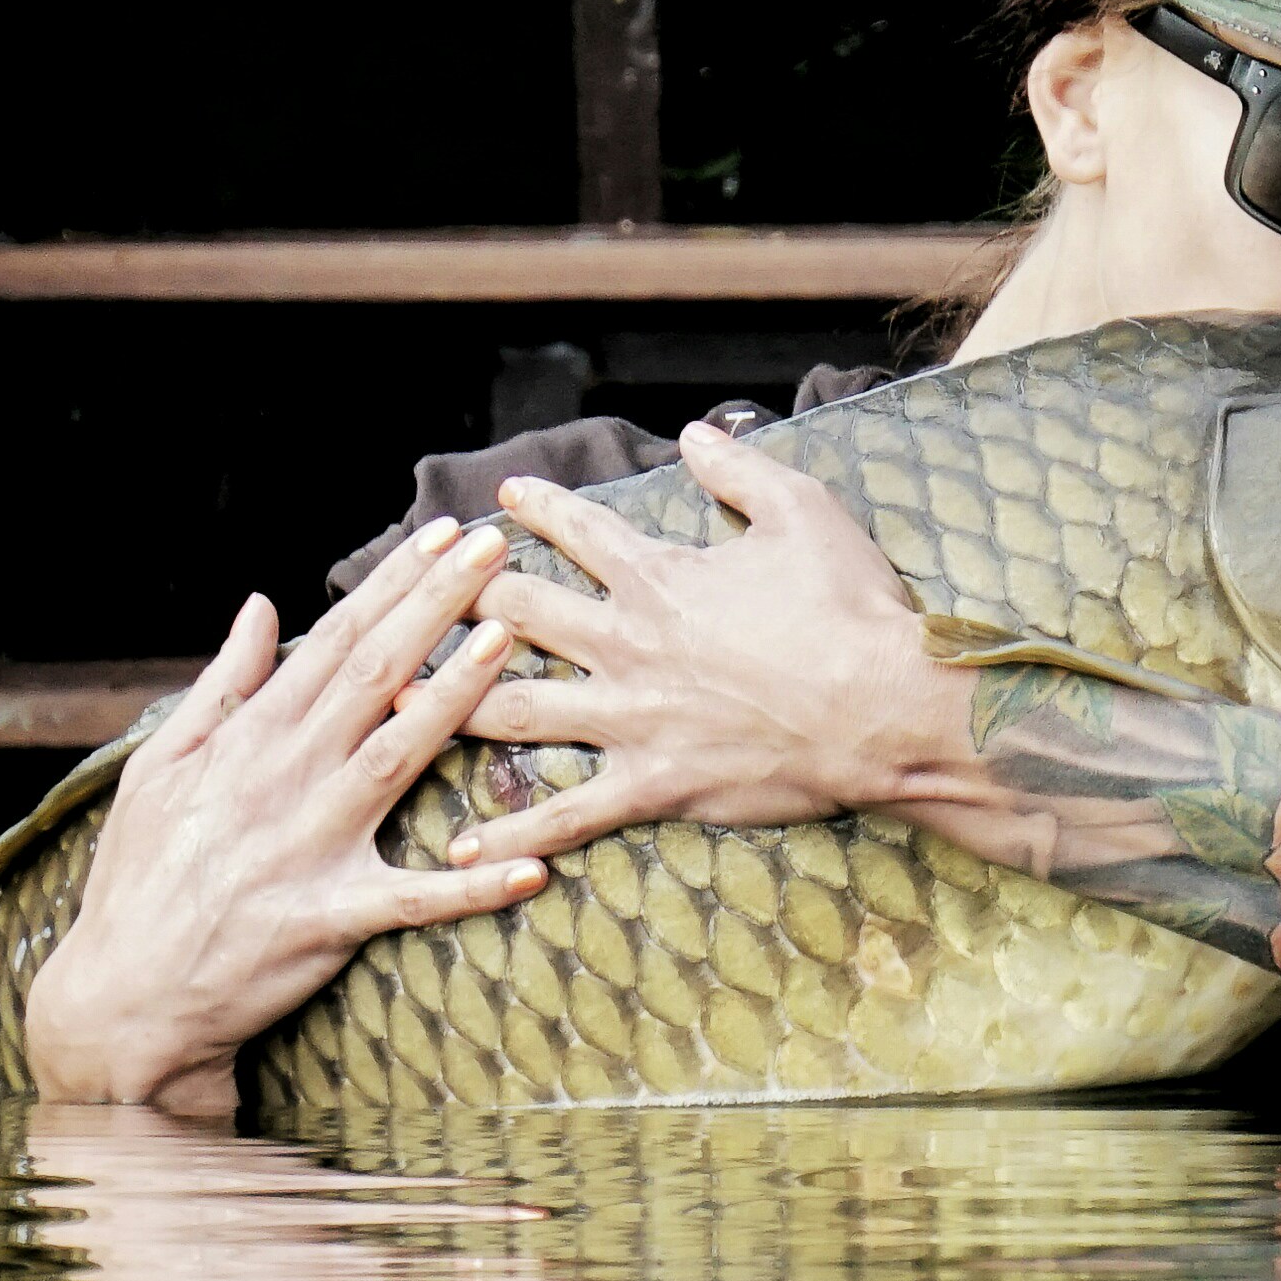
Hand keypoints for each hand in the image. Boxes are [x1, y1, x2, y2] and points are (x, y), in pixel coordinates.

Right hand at [20, 522, 660, 1116]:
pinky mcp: (328, 919)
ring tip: (506, 645)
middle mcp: (283, 780)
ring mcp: (309, 848)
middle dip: (436, 608)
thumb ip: (220, 685)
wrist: (124, 995)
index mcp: (248, 740)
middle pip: (372, 677)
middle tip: (495, 554)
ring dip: (453, 700)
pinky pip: (411, 902)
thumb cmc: (140, 878)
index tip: (441, 539)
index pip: (332, 642)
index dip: (392, 586)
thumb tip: (261, 606)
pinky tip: (530, 868)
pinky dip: (470, 888)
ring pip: (395, 759)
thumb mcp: (158, 766)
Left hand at [462, 419, 976, 827]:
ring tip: (395, 704)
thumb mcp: (804, 512)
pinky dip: (512, 834)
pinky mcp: (652, 784)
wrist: (885, 709)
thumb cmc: (851, 609)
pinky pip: (567, 815)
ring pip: (515, 712)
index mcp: (660, 578)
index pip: (580, 534)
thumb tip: (696, 434)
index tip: (502, 500)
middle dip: (461, 605)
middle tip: (419, 600)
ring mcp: (632, 718)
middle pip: (517, 618)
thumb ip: (741, 470)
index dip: (538, 511)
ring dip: (450, 705)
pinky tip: (461, 847)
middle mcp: (628, 644)